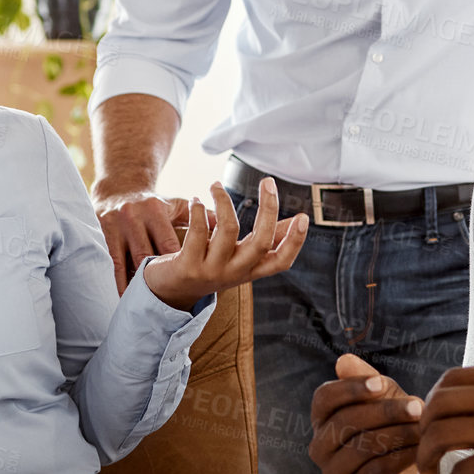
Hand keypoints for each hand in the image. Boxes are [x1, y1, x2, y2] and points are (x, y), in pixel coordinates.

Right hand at [93, 184, 191, 293]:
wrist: (119, 187)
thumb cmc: (153, 203)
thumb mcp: (176, 205)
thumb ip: (202, 215)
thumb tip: (225, 225)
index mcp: (155, 209)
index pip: (169, 242)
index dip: (179, 263)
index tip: (189, 283)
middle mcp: (134, 216)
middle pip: (148, 253)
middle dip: (160, 276)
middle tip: (171, 298)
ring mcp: (117, 226)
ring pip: (131, 260)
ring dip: (140, 282)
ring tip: (150, 301)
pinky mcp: (104, 233)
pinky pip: (114, 263)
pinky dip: (120, 281)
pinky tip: (126, 296)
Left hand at [138, 179, 306, 310]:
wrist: (170, 292)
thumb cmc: (209, 266)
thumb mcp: (240, 257)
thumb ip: (267, 240)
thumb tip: (297, 221)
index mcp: (250, 270)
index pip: (281, 261)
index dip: (295, 241)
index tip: (304, 216)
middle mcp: (234, 273)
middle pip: (260, 241)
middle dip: (268, 208)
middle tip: (268, 181)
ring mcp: (212, 271)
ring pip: (228, 229)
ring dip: (223, 200)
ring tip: (215, 185)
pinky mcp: (188, 267)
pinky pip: (197, 232)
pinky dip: (198, 210)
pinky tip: (196, 200)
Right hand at [310, 353, 435, 473]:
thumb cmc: (393, 431)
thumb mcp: (384, 399)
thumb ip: (367, 380)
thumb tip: (344, 361)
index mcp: (323, 420)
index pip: (324, 398)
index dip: (350, 389)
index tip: (380, 383)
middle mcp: (320, 448)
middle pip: (345, 422)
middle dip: (385, 411)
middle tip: (417, 406)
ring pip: (361, 446)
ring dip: (397, 433)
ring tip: (423, 427)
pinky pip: (376, 471)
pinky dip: (401, 456)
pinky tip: (419, 449)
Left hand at [415, 365, 473, 473]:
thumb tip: (454, 412)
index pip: (452, 378)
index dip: (432, 401)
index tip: (430, 422)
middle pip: (438, 404)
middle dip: (423, 430)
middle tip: (424, 450)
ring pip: (440, 435)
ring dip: (427, 457)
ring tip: (430, 471)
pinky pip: (460, 471)